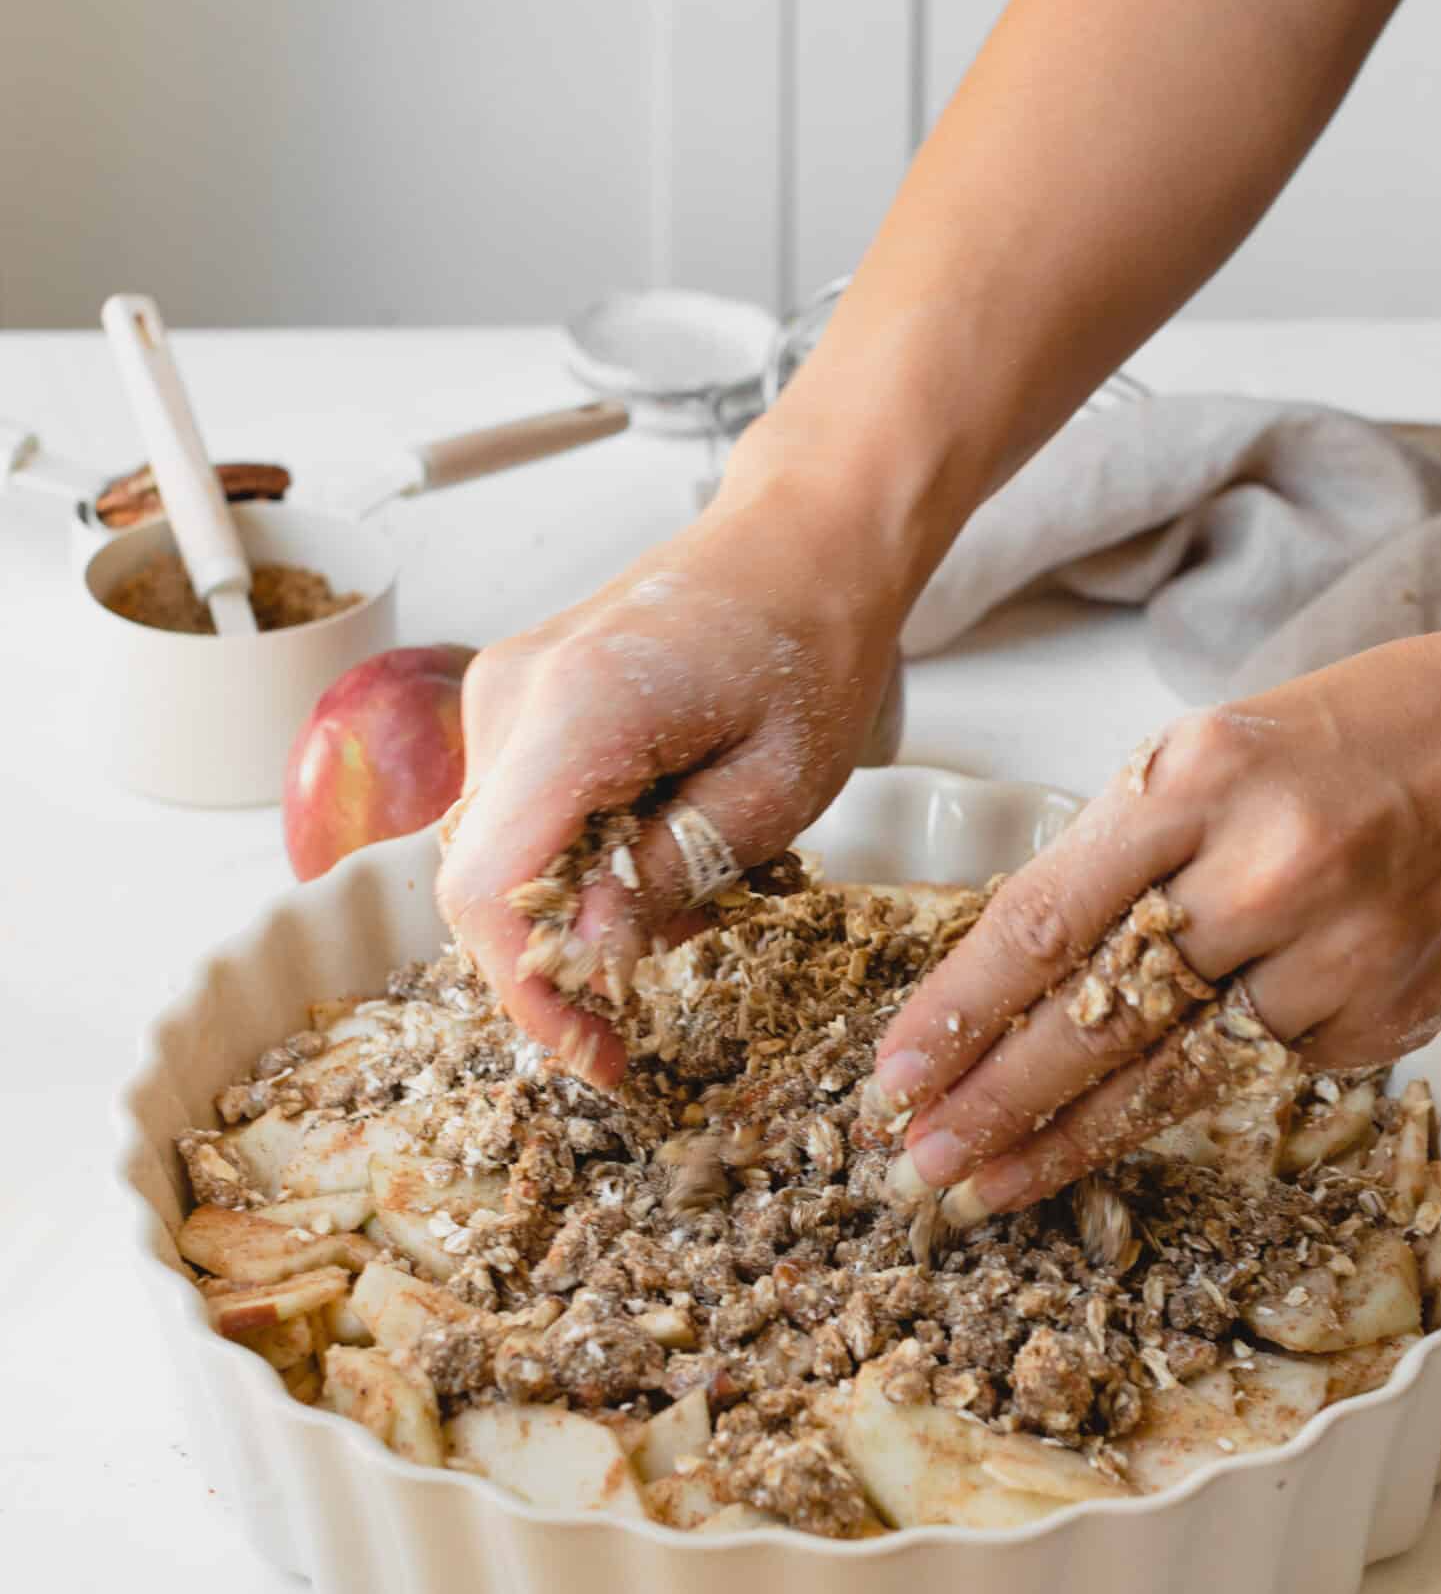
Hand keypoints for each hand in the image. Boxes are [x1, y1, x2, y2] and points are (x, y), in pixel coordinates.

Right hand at [437, 487, 904, 1082]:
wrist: (798, 540)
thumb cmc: (808, 646)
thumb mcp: (778, 787)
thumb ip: (673, 874)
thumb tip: (590, 955)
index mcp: (577, 709)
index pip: (487, 887)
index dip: (528, 991)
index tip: (594, 1053)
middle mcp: (511, 696)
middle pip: (479, 881)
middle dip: (560, 957)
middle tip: (650, 996)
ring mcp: (500, 694)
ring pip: (498, 854)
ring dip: (578, 904)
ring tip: (691, 881)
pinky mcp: (513, 703)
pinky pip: (518, 814)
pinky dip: (576, 856)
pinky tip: (661, 838)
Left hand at [873, 618, 1440, 1220]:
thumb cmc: (1370, 735)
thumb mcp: (1220, 750)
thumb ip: (1129, 848)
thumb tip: (1021, 965)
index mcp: (1194, 781)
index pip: (1042, 919)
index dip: (958, 1010)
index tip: (895, 1071)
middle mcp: (1258, 869)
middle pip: (1093, 1014)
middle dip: (992, 1100)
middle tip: (918, 1159)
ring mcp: (1329, 950)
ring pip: (1171, 1072)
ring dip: (1068, 1138)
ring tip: (988, 1184)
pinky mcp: (1382, 1014)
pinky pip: (1261, 1066)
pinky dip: (1205, 1082)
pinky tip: (1155, 1101)